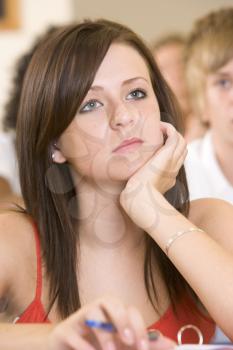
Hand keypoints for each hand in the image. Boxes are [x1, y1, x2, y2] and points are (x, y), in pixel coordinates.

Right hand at [47, 296, 174, 349]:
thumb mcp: (124, 346)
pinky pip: (74, 332)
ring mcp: (80, 318)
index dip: (138, 327)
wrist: (67, 348)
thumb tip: (172, 345)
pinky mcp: (65, 330)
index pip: (130, 310)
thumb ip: (145, 344)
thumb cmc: (99, 345)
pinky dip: (83, 346)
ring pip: (92, 311)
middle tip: (127, 341)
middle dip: (120, 319)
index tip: (141, 347)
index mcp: (114, 311)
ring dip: (103, 333)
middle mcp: (98, 309)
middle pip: (109, 300)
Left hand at [120, 122, 186, 230]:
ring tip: (158, 128)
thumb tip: (131, 183)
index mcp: (168, 177)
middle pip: (182, 149)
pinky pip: (175, 136)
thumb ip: (139, 184)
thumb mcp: (139, 191)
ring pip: (181, 142)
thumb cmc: (135, 198)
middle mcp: (173, 169)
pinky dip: (168, 128)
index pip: (175, 160)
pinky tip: (157, 126)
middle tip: (159, 133)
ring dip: (171, 132)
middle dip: (172, 139)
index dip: (169, 151)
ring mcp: (172, 161)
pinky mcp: (167, 155)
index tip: (157, 145)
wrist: (140, 199)